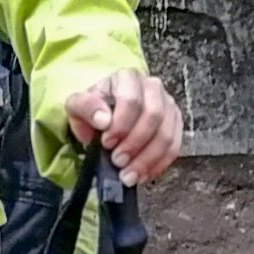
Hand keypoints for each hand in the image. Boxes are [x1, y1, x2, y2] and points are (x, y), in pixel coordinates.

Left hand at [64, 71, 184, 183]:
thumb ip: (86, 107)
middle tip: (118, 161)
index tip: (106, 142)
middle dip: (135, 144)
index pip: (132, 99)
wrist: (105, 116)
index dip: (121, 124)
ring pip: (166, 134)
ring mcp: (167, 106)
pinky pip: (174, 148)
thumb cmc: (94, 110)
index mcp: (127, 78)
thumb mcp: (78, 106)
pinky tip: (142, 175)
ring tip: (128, 175)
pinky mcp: (175, 125)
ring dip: (147, 159)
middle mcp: (152, 87)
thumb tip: (103, 119)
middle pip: (153, 116)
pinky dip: (158, 165)